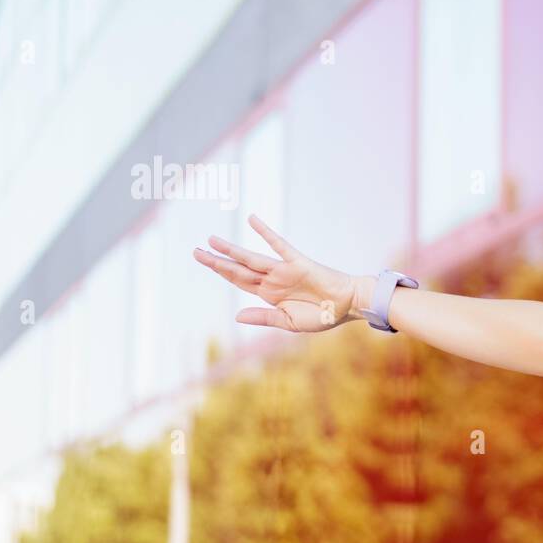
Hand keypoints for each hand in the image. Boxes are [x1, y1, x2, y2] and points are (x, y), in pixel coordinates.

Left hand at [193, 215, 368, 332]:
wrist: (347, 306)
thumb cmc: (322, 316)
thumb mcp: (289, 323)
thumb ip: (264, 318)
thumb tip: (236, 315)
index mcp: (269, 295)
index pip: (239, 281)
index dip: (221, 271)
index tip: (204, 260)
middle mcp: (272, 280)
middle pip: (239, 269)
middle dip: (216, 261)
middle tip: (195, 251)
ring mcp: (283, 270)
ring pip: (251, 259)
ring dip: (231, 250)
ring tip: (211, 241)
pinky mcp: (297, 262)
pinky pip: (278, 245)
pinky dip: (265, 232)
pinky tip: (252, 220)